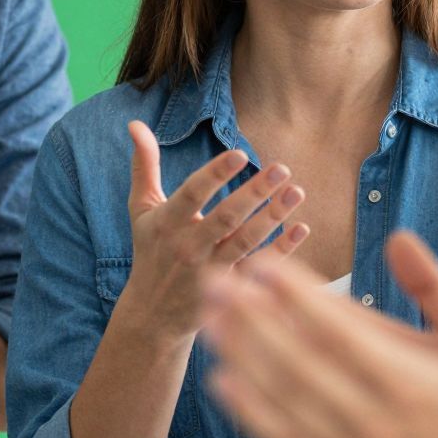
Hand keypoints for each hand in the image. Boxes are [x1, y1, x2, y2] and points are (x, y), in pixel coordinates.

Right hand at [116, 120, 308, 343]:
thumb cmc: (150, 250)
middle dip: (254, 192)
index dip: (215, 174)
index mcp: (166, 223)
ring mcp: (209, 272)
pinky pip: (259, 268)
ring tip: (296, 191)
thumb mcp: (141, 209)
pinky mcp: (229, 292)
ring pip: (245, 242)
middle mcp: (187, 247)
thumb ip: (144, 166)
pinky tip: (301, 228)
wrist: (152, 314)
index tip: (240, 153)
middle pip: (225, 218)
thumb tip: (136, 123)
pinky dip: (282, 250)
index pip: (191, 194)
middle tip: (282, 168)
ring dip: (273, 217)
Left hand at [200, 232, 437, 437]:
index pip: (340, 332)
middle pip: (296, 362)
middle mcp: (375, 420)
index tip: (261, 262)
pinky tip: (221, 383)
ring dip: (240, 357)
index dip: (295, 297)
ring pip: (283, 400)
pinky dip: (251, 412)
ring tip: (205, 317)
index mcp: (414, 386)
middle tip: (212, 278)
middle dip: (250, 318)